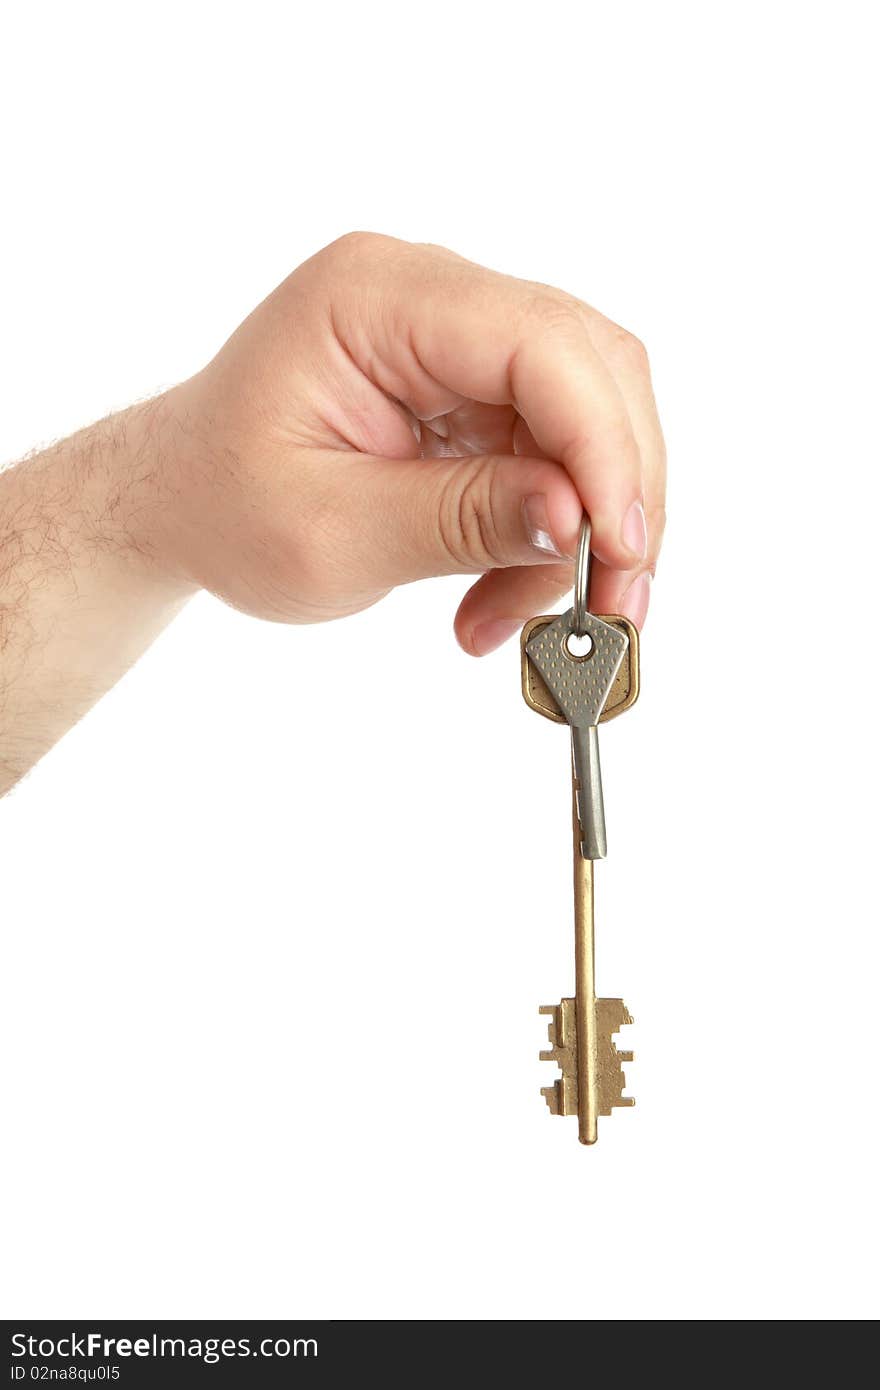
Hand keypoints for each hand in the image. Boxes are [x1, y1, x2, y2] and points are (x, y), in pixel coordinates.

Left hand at [152, 232, 664, 653]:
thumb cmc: (224, 510)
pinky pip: (553, 449)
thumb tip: (579, 519)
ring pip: (586, 416)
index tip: (621, 551)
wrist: (183, 505)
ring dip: (584, 525)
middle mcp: (427, 294)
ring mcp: (454, 337)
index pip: (538, 342)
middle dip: (615, 494)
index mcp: (373, 297)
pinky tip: (504, 595)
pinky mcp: (470, 385)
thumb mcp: (330, 534)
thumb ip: (460, 519)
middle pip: (588, 369)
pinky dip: (550, 530)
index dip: (601, 446)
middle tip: (612, 605)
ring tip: (524, 616)